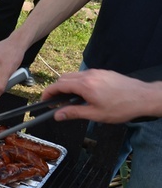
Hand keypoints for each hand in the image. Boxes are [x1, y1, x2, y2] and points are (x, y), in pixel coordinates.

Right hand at [42, 69, 161, 122]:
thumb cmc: (122, 107)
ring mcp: (97, 72)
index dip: (48, 93)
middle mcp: (89, 75)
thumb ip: (73, 113)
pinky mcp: (103, 72)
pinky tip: (83, 95)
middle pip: (63, 79)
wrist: (143, 97)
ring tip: (69, 100)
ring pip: (74, 76)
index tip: (44, 101)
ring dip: (67, 86)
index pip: (58, 86)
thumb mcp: (95, 114)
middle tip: (55, 103)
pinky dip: (78, 83)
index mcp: (85, 85)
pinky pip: (84, 75)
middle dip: (56, 90)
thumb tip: (57, 115)